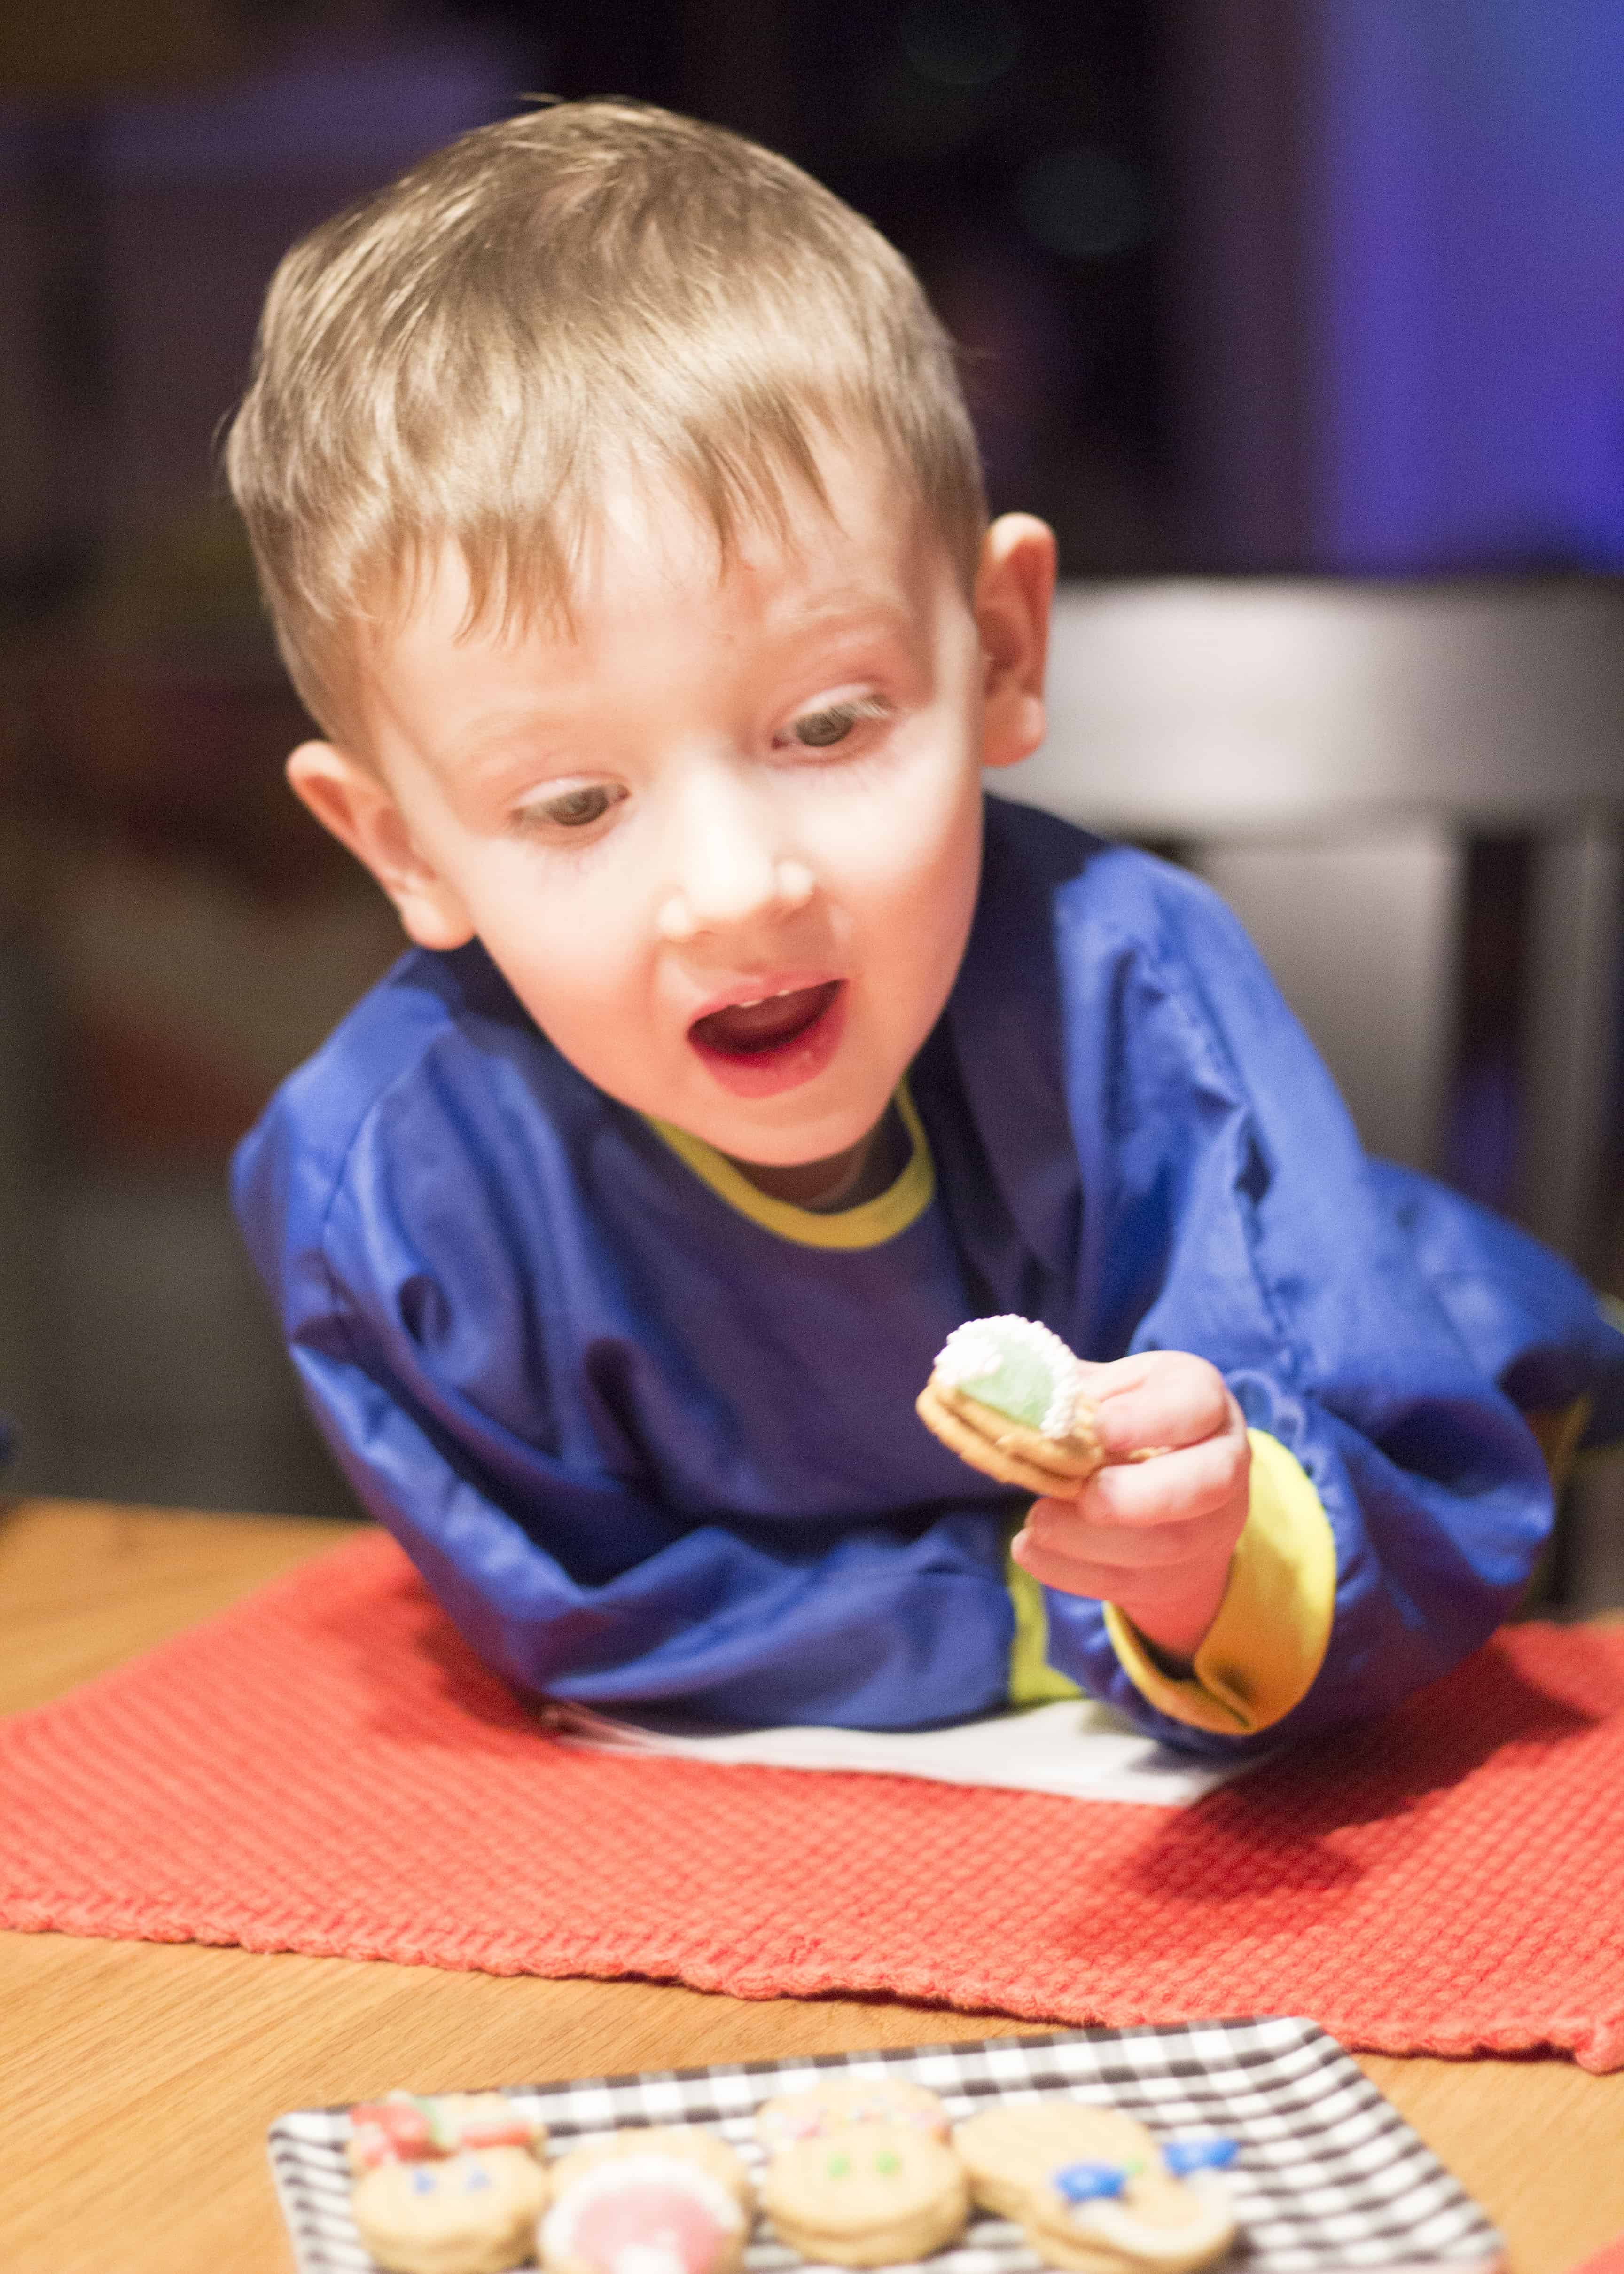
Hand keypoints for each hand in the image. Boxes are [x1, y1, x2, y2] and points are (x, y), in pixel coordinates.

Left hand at [1008, 1350, 1249, 1667]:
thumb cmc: (1128, 1421)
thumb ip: (1069, 1387)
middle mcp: (1222, 1462)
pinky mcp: (1175, 1575)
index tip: (1100, 1427)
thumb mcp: (1109, 1389)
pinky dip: (1072, 1572)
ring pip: (1167, 1544)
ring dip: (1093, 1540)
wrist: (1166, 1489)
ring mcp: (1208, 1526)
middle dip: (1140, 1494)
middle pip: (1206, 1483)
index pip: (1197, 1403)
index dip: (1151, 1418)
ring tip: (1037, 1523)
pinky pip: (1130, 1582)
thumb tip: (1011, 1389)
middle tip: (1084, 1495)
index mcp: (1203, 1401)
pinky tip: (1030, 1549)